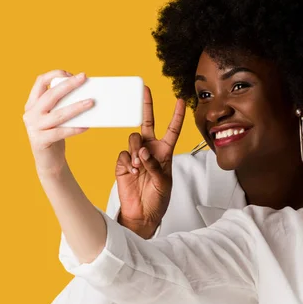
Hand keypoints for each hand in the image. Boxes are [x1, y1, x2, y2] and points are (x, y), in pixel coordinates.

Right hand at [23, 71, 92, 177]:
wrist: (49, 162)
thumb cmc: (56, 136)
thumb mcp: (56, 118)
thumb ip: (62, 106)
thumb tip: (87, 95)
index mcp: (32, 104)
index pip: (40, 82)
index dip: (55, 75)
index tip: (71, 73)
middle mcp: (30, 113)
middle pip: (50, 95)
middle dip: (68, 85)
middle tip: (84, 78)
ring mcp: (33, 127)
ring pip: (58, 114)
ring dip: (76, 107)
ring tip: (91, 102)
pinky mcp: (40, 141)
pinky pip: (61, 132)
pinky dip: (75, 128)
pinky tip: (87, 126)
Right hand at [115, 86, 185, 237]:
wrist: (142, 214)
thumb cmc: (158, 199)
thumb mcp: (164, 183)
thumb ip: (155, 165)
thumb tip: (142, 151)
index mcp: (164, 153)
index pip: (172, 130)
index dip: (176, 116)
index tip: (180, 100)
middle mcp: (150, 150)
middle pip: (147, 123)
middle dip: (147, 106)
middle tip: (145, 89)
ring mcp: (135, 155)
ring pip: (133, 138)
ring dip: (136, 150)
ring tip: (139, 166)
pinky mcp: (123, 163)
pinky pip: (123, 153)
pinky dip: (128, 161)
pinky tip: (132, 172)